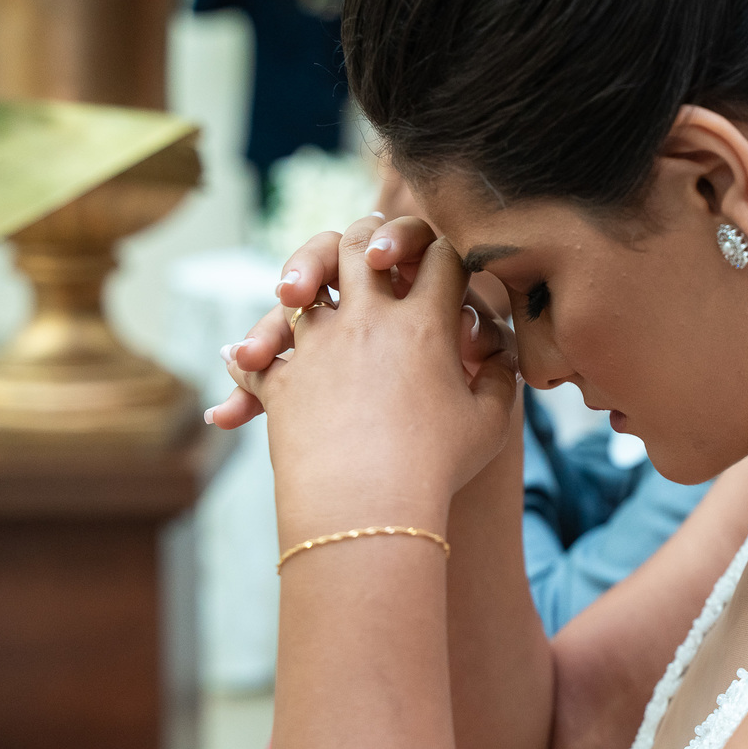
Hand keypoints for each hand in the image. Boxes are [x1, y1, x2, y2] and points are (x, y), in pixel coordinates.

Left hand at [220, 215, 519, 536]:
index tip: (448, 265)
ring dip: (302, 285)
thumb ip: (501, 378)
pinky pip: (257, 353)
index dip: (447, 252)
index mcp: (425, 323)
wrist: (368, 510)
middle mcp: (368, 320)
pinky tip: (246, 356)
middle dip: (370, 238)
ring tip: (298, 293)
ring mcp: (318, 345)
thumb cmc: (436, 468)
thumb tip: (498, 355)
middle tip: (374, 254)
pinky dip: (252, 354)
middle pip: (360, 242)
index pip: (441, 255)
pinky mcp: (280, 380)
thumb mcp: (491, 423)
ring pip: (303, 290)